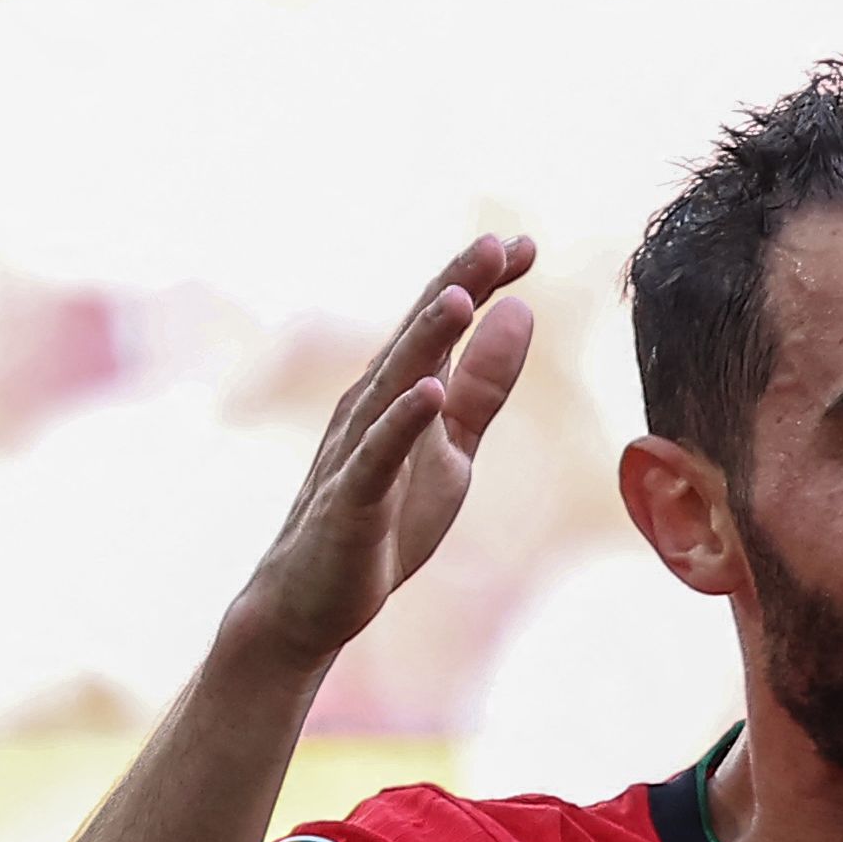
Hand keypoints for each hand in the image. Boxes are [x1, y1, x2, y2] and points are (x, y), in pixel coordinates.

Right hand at [228, 235, 537, 670]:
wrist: (315, 599)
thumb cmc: (386, 519)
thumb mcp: (453, 448)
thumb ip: (483, 384)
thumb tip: (518, 313)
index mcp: (401, 391)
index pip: (443, 325)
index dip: (481, 283)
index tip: (527, 243)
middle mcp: (371, 407)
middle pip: (416, 337)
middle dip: (455, 288)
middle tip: (496, 242)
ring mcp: (356, 452)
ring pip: (392, 384)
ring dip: (425, 340)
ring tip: (461, 297)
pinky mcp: (350, 501)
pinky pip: (375, 457)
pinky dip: (399, 423)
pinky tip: (426, 392)